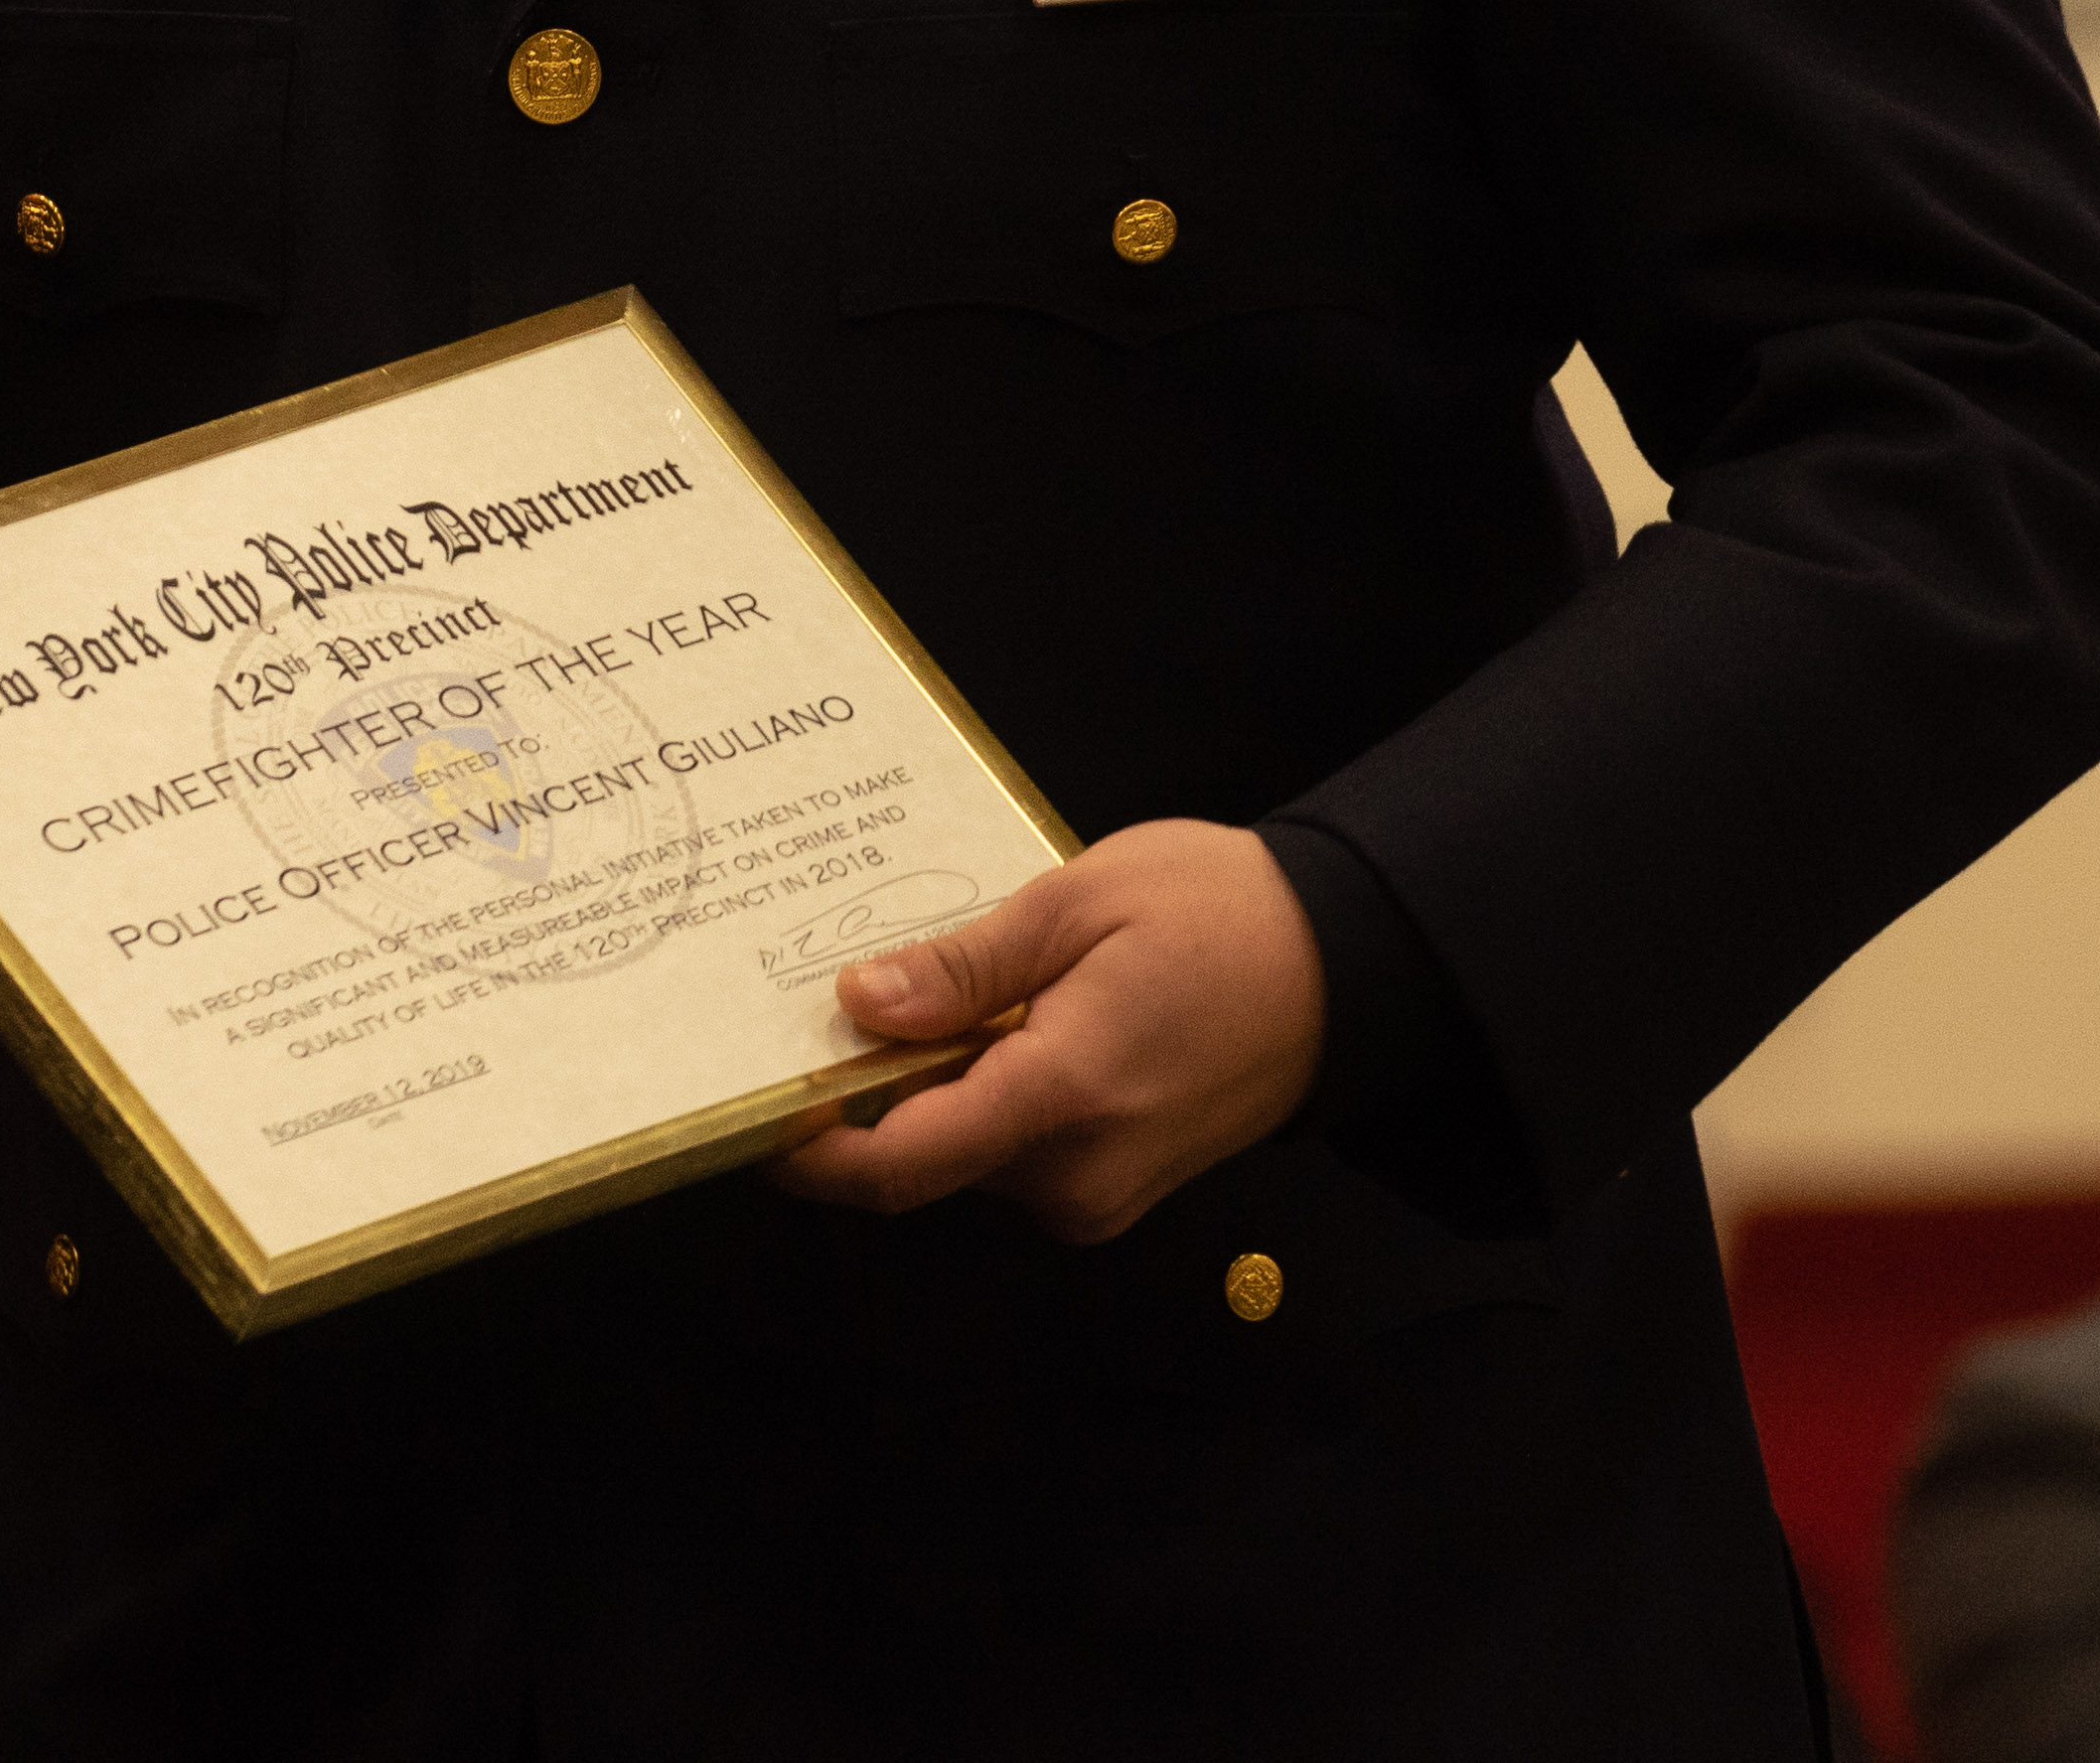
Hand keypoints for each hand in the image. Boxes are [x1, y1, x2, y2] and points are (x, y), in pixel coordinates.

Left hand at [755, 818, 1326, 1244]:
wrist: (1349, 966)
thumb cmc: (1220, 915)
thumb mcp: (1076, 905)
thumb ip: (962, 968)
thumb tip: (857, 1008)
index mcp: (1061, 1099)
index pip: (899, 1165)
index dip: (809, 1152)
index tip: (750, 1108)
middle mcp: (1076, 1174)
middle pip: (921, 1159)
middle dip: (866, 1095)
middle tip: (833, 999)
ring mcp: (1102, 1192)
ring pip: (965, 1157)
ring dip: (929, 1091)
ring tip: (929, 991)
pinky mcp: (1117, 1185)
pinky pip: (1015, 1153)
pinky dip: (981, 1098)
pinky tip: (990, 1022)